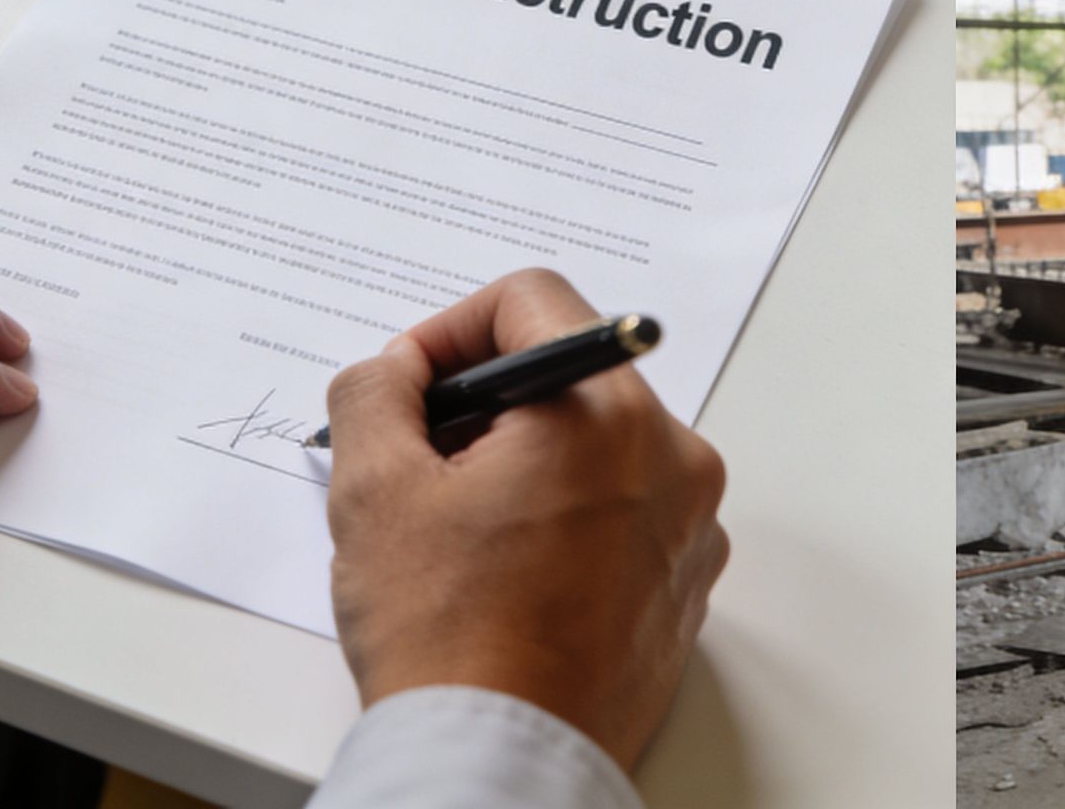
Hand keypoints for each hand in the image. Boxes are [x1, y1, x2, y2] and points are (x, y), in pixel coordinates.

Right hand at [325, 269, 727, 770]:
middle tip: (420, 461)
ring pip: (598, 446)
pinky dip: (568, 517)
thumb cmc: (450, 641)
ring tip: (459, 531)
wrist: (503, 764)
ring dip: (526, 462)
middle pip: (570, 376)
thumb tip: (396, 370)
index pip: (532, 303)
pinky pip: (626, 511)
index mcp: (607, 413)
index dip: (450, 330)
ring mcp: (690, 523)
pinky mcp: (687, 580)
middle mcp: (672, 456)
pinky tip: (509, 572)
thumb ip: (377, 392)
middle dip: (486, 404)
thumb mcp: (374, 491)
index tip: (409, 385)